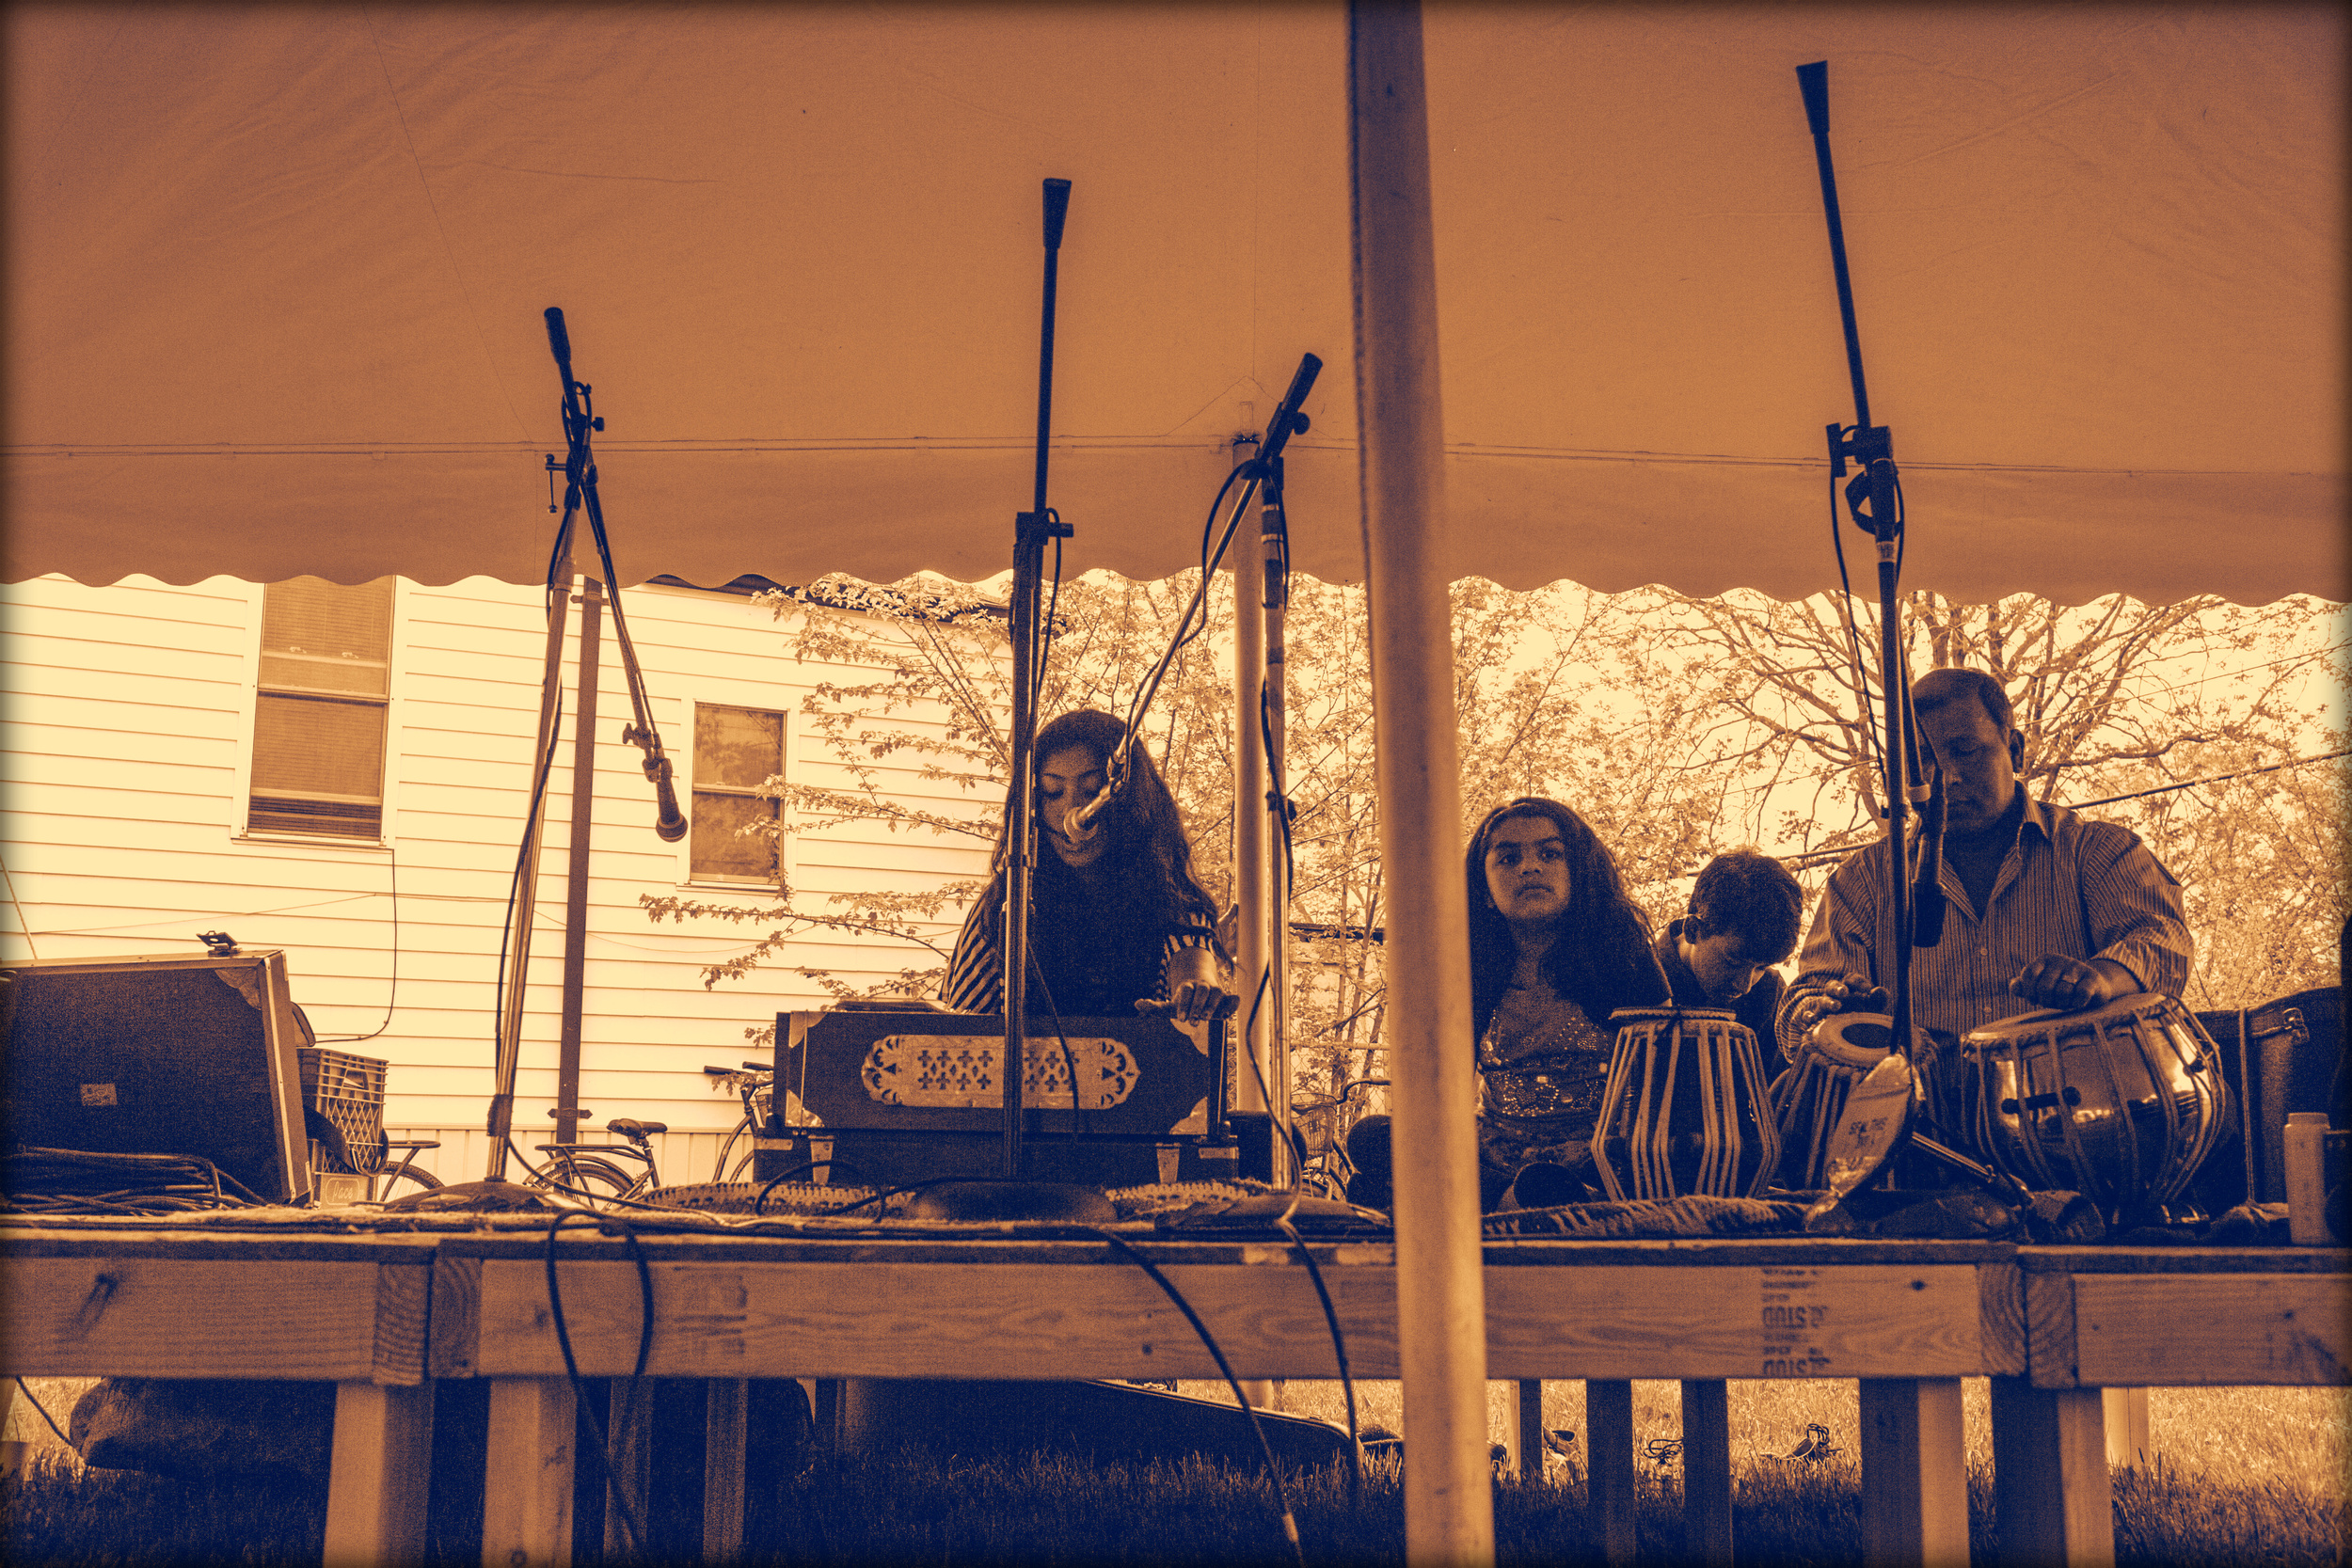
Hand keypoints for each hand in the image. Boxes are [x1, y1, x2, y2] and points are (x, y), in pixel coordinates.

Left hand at [1137, 981, 1236, 1024]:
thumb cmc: (1184, 1003)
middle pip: (1202, 990)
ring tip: (1209, 1018)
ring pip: (1217, 992)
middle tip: (1194, 1021)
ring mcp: (1216, 991)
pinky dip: (1233, 1004)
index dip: (1184, 1004)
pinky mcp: (1227, 999)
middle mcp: (1203, 986)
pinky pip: (1233, 998)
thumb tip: (1137, 1004)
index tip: (1181, 1019)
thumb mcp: (1170, 1007)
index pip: (1186, 991)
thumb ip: (1154, 1007)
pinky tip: (1226, 1016)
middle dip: (1198, 1005)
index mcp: (1188, 987)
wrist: (1202, 995)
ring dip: (1213, 1005)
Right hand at [1783, 972, 1881, 1037]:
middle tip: (1845, 992)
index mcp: (1849, 988)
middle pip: (1833, 986)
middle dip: (1838, 988)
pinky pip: (1809, 1015)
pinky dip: (1808, 1016)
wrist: (1855, 1033)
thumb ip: (1879, 999)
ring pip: (1823, 1000)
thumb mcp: (1875, 1007)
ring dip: (1829, 1002)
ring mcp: (1826, 1006)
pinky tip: (1812, 1020)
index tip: (1868, 989)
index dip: (1858, 982)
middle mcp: (1835, 995)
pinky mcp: (1818, 1019)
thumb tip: (1879, 990)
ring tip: (1837, 1006)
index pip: (1851, 979)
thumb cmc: (1864, 1015)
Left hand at [2009, 955, 2131, 1011]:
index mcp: (2045, 959)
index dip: (2029, 992)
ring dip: (2062, 1004)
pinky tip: (2078, 1003)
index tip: (2034, 1000)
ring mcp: (2077, 967)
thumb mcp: (2040, 986)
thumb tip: (2014, 987)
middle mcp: (2060, 960)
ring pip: (2062, 992)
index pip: (2028, 975)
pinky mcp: (2093, 977)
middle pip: (2044, 987)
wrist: (2094, 987)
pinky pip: (2081, 993)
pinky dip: (2077, 1003)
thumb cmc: (2061, 988)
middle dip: (2046, 1001)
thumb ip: (2024, 987)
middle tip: (2052, 1003)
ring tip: (2065, 1003)